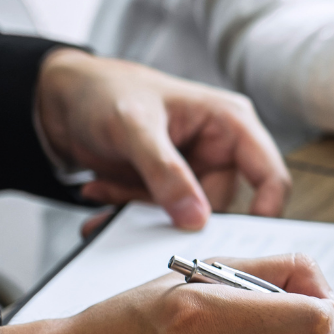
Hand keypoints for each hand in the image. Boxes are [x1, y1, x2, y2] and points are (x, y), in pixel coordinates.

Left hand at [36, 48, 291, 229]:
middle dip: (174, 213)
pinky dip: (127, 210)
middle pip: (221, 206)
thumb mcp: (134, 127)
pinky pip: (158, 216)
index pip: (270, 176)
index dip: (265, 211)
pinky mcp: (169, 187)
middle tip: (133, 209)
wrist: (62, 96)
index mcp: (231, 124)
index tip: (238, 241)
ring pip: (185, 217)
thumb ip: (166, 172)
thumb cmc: (104, 91)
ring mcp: (194, 171)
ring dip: (141, 212)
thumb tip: (196, 217)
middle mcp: (219, 150)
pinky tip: (100, 191)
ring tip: (104, 192)